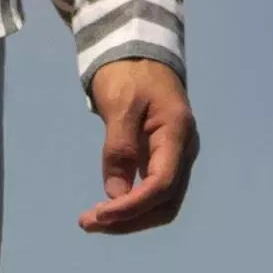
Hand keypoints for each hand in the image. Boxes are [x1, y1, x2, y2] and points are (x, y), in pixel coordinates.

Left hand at [79, 57, 198, 233]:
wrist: (140, 49)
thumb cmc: (129, 71)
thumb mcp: (120, 103)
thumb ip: (119, 147)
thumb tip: (115, 195)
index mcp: (177, 135)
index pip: (161, 186)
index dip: (132, 206)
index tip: (100, 214)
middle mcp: (183, 151)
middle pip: (164, 202)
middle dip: (129, 219)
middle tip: (89, 224)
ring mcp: (176, 155)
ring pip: (161, 201)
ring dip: (130, 216)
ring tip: (94, 221)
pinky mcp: (164, 156)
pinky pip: (154, 189)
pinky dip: (132, 202)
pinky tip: (109, 206)